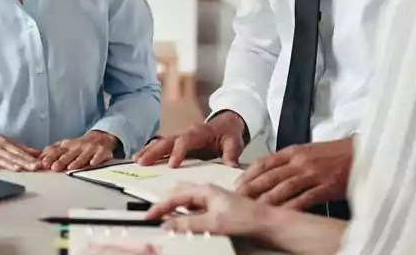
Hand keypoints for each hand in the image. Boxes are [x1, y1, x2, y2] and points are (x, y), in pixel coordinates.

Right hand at [0, 125, 41, 171]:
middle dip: (23, 161)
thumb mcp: (6, 141)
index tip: (40, 164)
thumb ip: (21, 148)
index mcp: (4, 143)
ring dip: (7, 163)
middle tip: (35, 167)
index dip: (29, 158)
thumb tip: (38, 153)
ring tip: (17, 169)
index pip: (19, 151)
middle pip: (11, 155)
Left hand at [39, 131, 119, 171]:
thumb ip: (52, 152)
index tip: (43, 164)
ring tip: (71, 168)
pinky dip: (96, 159)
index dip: (50, 157)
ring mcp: (90, 148)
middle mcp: (78, 146)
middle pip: (69, 154)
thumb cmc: (79, 145)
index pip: (57, 151)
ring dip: (76, 161)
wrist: (100, 138)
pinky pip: (99, 155)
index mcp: (67, 145)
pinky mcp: (101, 151)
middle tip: (54, 167)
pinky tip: (93, 163)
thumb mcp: (65, 146)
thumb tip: (37, 159)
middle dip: (61, 161)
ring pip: (82, 156)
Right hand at [133, 111, 246, 166]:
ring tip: (136, 160)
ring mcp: (180, 138)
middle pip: (167, 141)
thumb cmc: (229, 133)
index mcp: (199, 133)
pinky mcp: (177, 144)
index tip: (172, 164)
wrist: (227, 124)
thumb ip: (231, 154)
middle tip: (142, 162)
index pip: (186, 141)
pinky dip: (151, 152)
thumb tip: (230, 166)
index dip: (178, 152)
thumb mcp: (234, 142)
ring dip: (148, 151)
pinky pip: (162, 147)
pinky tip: (140, 159)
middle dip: (154, 151)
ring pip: (161, 143)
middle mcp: (186, 133)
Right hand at [144, 181, 263, 237]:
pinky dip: (186, 215)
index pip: (174, 197)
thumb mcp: (214, 223)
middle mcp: (207, 192)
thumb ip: (189, 224)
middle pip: (178, 194)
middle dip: (164, 202)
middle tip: (154, 214)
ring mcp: (212, 200)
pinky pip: (195, 209)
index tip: (149, 216)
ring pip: (186, 202)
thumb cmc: (246, 217)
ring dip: (175, 209)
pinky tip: (186, 223)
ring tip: (166, 218)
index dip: (159, 207)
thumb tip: (168, 225)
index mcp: (204, 190)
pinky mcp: (218, 209)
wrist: (267, 223)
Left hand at [236, 138, 352, 209]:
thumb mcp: (309, 151)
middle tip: (239, 199)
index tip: (239, 183)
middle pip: (271, 176)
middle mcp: (301, 161)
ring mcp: (313, 174)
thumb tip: (271, 172)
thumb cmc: (336, 153)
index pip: (265, 162)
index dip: (250, 173)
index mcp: (295, 151)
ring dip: (267, 199)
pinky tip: (283, 215)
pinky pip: (305, 199)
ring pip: (284, 188)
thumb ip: (291, 160)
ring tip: (255, 209)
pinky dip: (292, 207)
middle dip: (253, 188)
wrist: (361, 153)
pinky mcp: (326, 186)